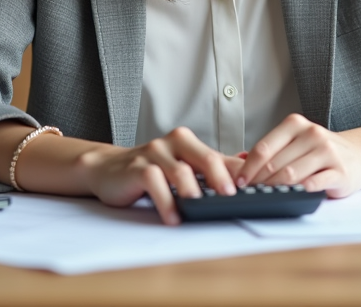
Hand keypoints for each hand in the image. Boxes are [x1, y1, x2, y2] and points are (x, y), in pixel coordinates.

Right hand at [76, 127, 241, 224]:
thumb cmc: (150, 169)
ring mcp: (154, 153)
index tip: (252, 189)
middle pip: (205, 157)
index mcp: (188, 142)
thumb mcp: (182, 166)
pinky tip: (173, 217)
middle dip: (221, 178)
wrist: (108, 169)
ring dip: (193, 193)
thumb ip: (212, 168)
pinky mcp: (137, 167)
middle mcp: (174, 143)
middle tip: (231, 196)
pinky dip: (166, 202)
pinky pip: (155, 182)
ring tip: (202, 209)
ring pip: (180, 171)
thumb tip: (247, 169)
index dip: (237, 173)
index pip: (219, 157)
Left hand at [234, 113, 360, 198]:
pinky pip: (313, 184)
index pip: (264, 147)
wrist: (359, 154)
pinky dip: (298, 192)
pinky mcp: (339, 171)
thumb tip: (239, 159)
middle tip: (249, 194)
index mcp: (296, 124)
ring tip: (265, 197)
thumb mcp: (296, 141)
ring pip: (291, 174)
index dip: (248, 167)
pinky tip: (289, 197)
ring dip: (274, 189)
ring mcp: (327, 152)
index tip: (239, 182)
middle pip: (275, 163)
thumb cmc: (321, 151)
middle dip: (258, 182)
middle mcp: (312, 134)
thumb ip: (272, 149)